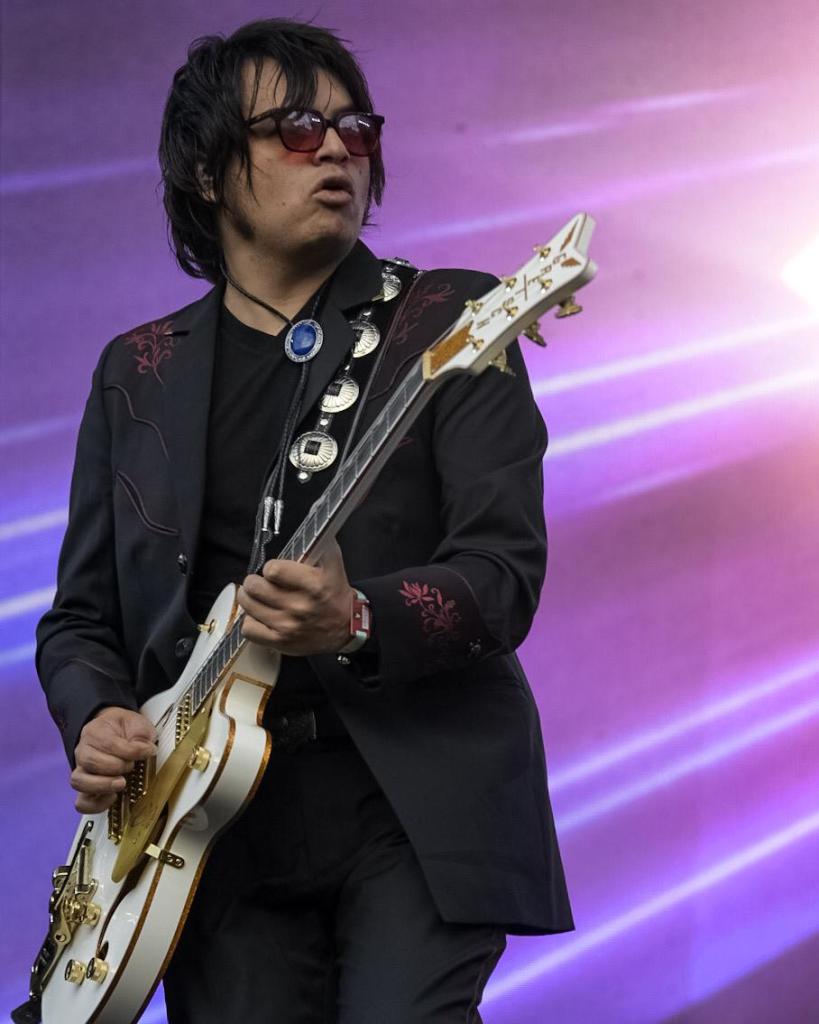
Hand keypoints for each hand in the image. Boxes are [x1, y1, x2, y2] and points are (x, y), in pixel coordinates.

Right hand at [71, 707, 156, 813]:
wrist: (113, 733)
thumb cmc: (123, 730)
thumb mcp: (136, 723)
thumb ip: (141, 734)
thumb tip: (146, 749)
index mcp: (94, 732)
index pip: (108, 743)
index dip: (130, 750)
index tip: (148, 751)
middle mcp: (83, 752)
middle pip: (91, 762)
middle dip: (117, 766)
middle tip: (132, 765)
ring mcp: (82, 771)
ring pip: (80, 782)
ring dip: (104, 785)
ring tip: (122, 783)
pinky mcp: (86, 790)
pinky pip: (82, 802)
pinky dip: (97, 803)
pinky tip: (113, 797)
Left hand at [238, 538, 353, 656]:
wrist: (346, 628)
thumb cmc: (335, 594)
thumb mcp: (333, 565)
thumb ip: (320, 544)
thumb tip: (310, 521)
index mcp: (313, 585)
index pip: (273, 570)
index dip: (270, 568)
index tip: (275, 571)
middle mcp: (299, 607)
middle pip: (254, 587)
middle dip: (255, 581)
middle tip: (261, 583)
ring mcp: (288, 627)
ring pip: (248, 606)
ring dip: (250, 599)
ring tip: (259, 597)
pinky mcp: (280, 642)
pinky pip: (248, 629)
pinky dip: (251, 621)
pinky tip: (261, 616)